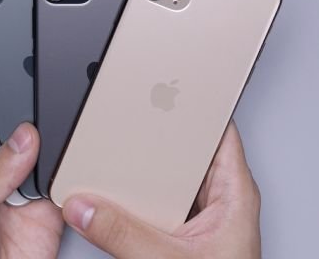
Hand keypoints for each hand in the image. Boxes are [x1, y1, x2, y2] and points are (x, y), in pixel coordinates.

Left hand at [0, 110, 63, 258]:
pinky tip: (58, 165)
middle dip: (12, 111)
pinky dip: (66, 168)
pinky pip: (59, 175)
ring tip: (43, 138)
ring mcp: (15, 185)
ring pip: (34, 146)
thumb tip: (21, 141)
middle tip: (21, 106)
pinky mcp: (44, 203)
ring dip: (42, 140)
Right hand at [62, 120, 260, 258]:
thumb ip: (123, 234)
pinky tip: (121, 194)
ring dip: (145, 172)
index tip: (167, 85)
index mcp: (235, 193)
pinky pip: (160, 202)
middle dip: (157, 137)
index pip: (218, 130)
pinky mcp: (186, 233)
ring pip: (170, 178)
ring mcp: (203, 217)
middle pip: (186, 150)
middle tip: (129, 117)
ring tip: (118, 157)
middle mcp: (222, 200)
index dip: (195, 104)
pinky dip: (140, 197)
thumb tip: (84, 209)